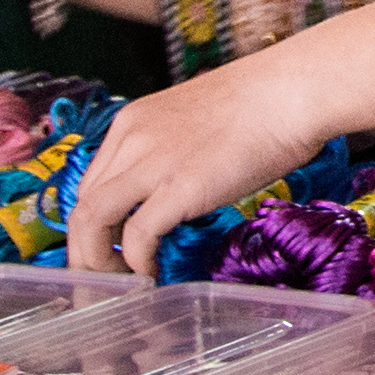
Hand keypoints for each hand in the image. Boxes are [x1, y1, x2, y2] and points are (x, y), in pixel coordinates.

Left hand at [66, 51, 331, 274]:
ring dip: (98, 260)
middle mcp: (131, 139)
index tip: (109, 248)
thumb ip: (175, 150)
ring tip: (120, 284)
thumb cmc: (264, 102)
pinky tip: (152, 274)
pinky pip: (136, 235)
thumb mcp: (197, 120)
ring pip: (91, 220)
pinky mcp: (179, 188)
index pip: (91, 182)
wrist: (292, 91)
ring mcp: (152, 162)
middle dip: (86, 248)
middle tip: (107, 277)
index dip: (94, 223)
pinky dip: (136, 263)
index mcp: (133, 121)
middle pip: (82, 204)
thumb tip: (177, 187)